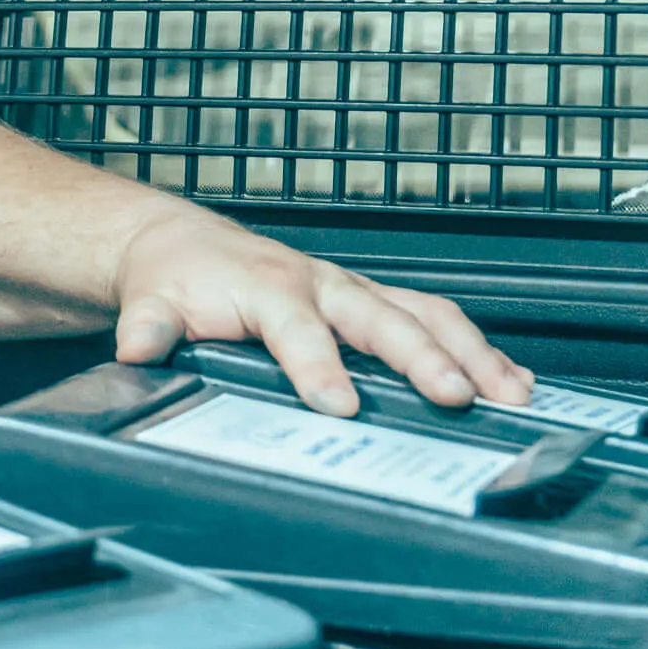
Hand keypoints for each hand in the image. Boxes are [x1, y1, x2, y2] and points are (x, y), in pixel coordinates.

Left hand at [110, 205, 531, 417]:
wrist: (181, 246)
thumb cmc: (176, 278)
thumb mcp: (149, 302)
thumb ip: (148, 328)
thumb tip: (137, 346)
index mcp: (268, 288)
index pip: (298, 330)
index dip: (318, 366)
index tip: (338, 403)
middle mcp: (322, 284)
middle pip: (382, 320)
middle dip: (423, 358)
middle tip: (455, 396)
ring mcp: (354, 291)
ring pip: (424, 315)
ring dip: (471, 353)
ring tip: (510, 394)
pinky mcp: (372, 301)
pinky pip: (432, 318)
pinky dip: (475, 348)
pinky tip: (509, 381)